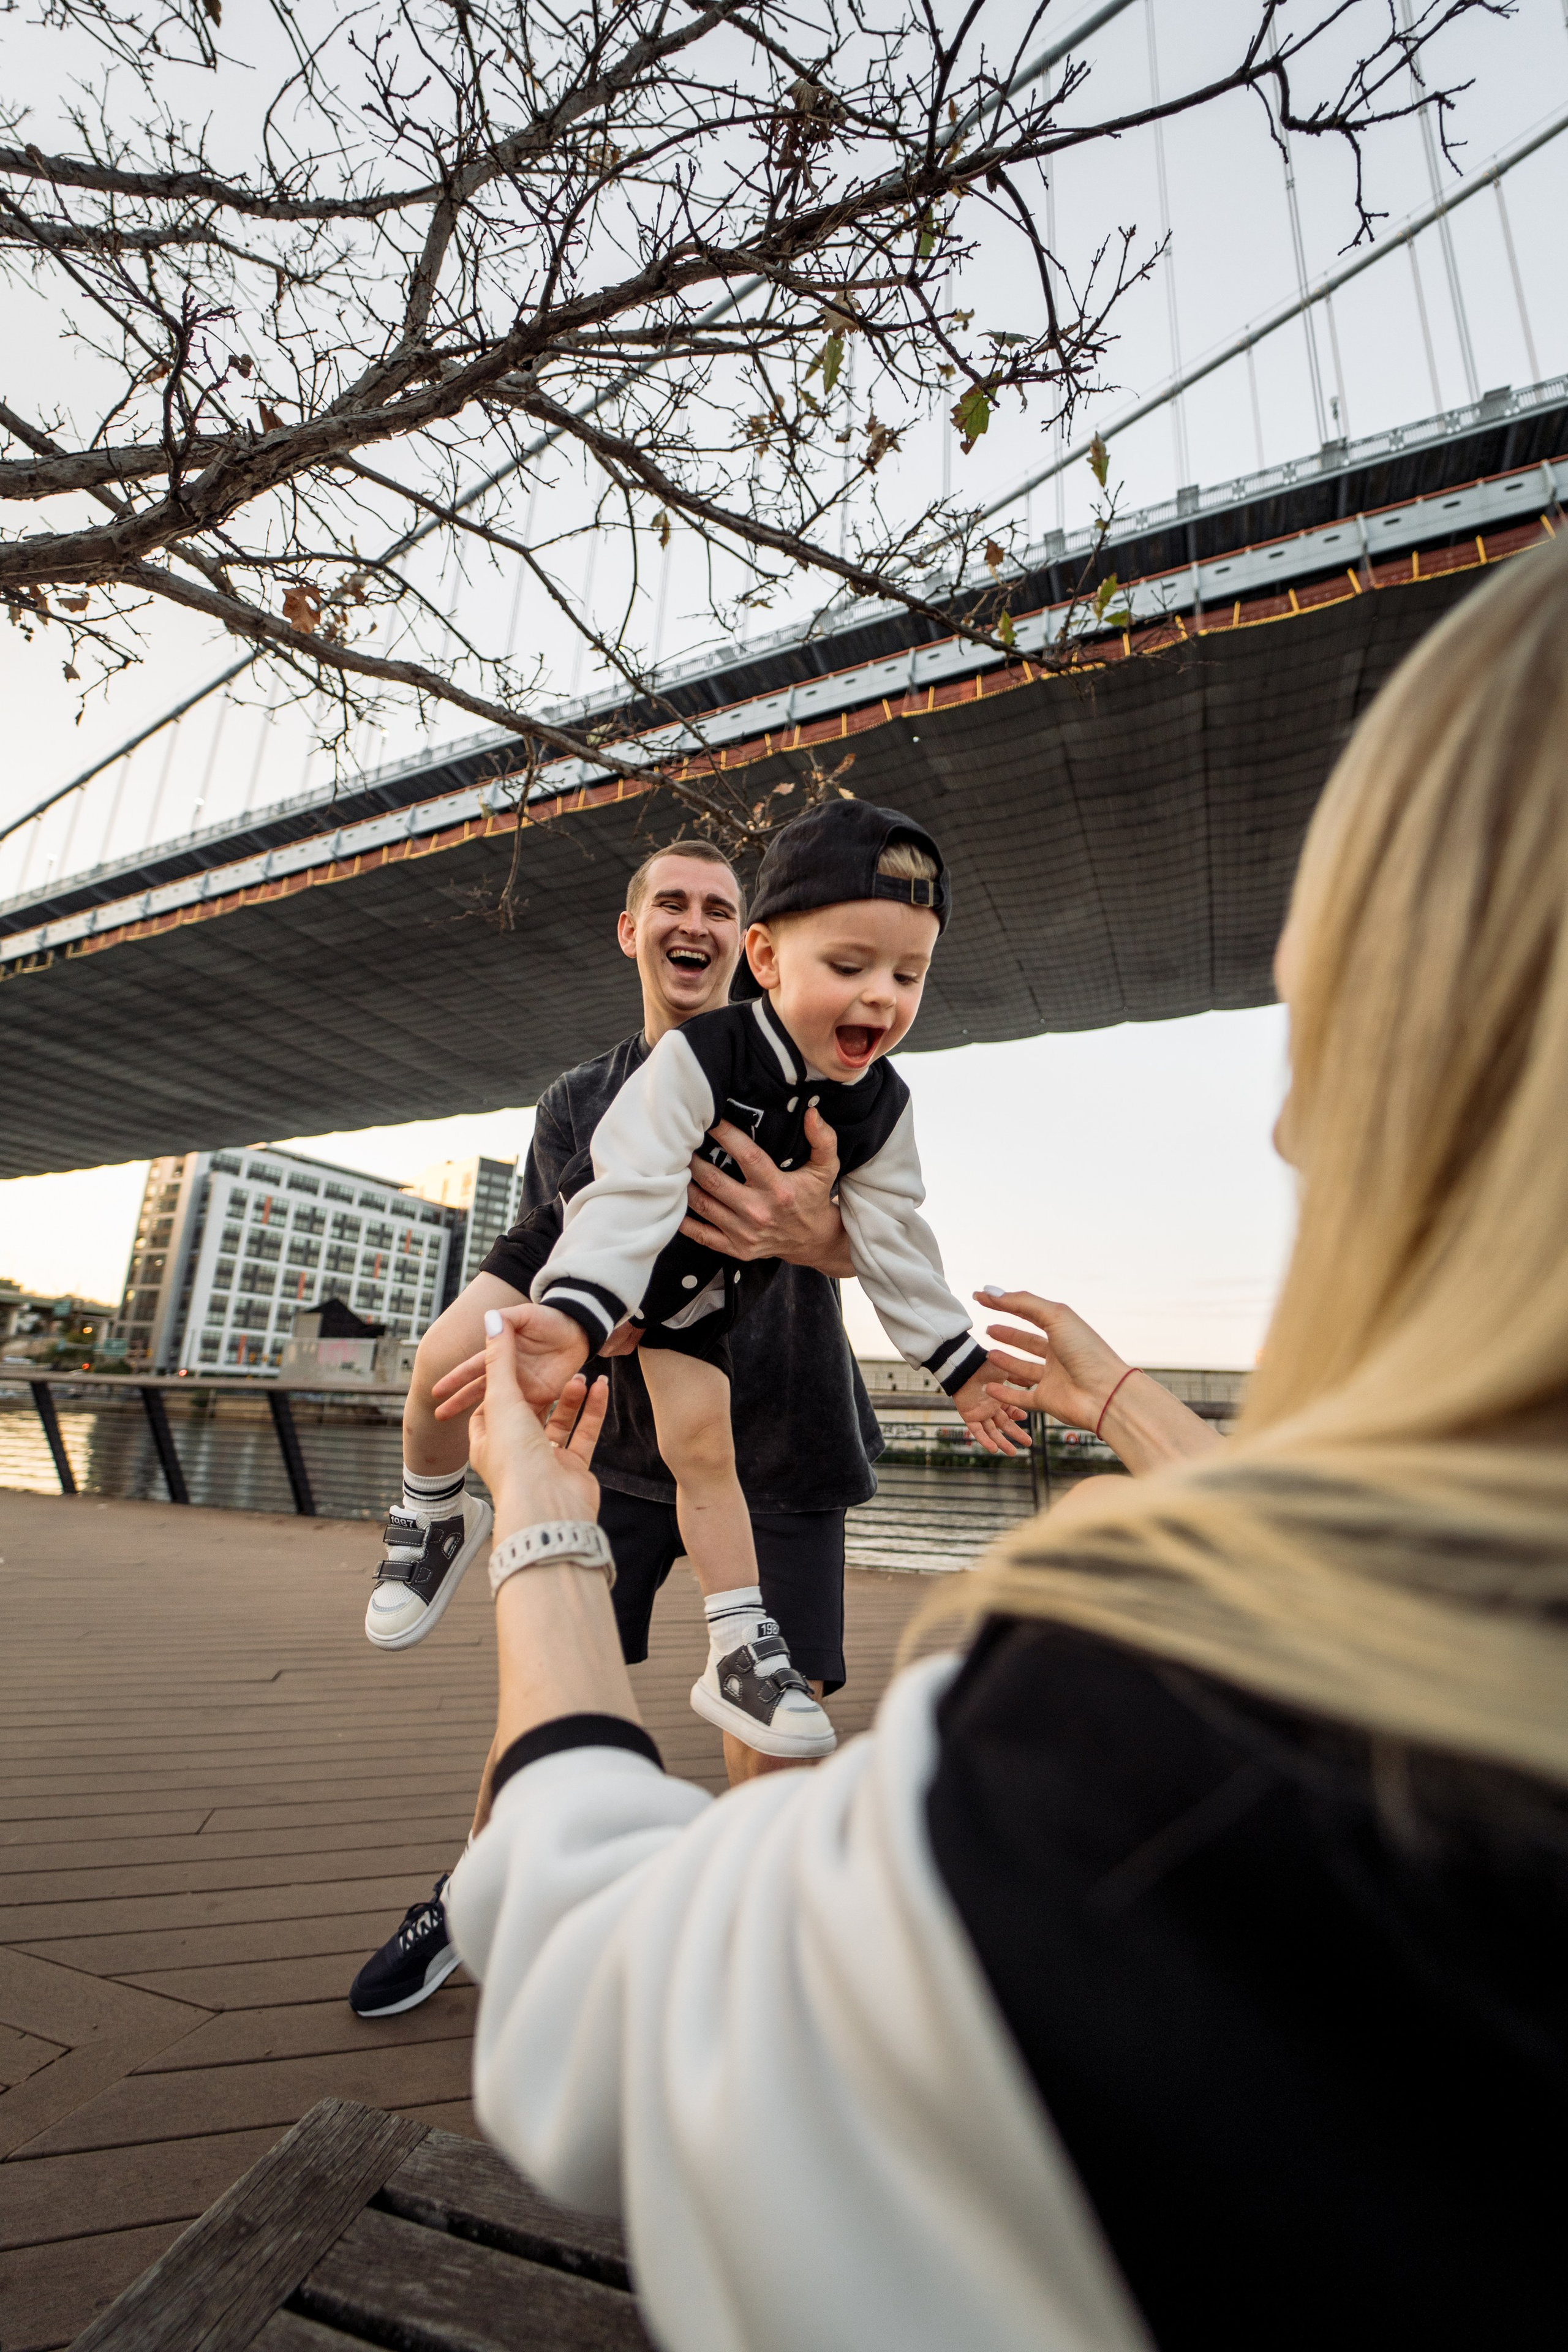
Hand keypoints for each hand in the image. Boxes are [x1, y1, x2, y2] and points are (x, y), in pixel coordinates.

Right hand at [431, 1300, 589, 1421]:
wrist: (581, 1331)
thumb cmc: (553, 1321)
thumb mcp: (529, 1316)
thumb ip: (509, 1320)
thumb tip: (489, 1318)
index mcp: (503, 1356)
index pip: (474, 1369)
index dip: (455, 1380)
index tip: (436, 1392)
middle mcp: (510, 1374)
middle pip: (479, 1391)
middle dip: (459, 1403)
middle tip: (438, 1416)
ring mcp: (525, 1387)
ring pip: (499, 1406)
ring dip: (484, 1419)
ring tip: (468, 1432)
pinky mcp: (543, 1397)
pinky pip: (527, 1413)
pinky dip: (517, 1424)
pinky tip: (505, 1437)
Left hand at [466, 1310, 608, 1543]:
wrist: (547, 1507)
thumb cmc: (515, 1458)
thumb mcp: (502, 1400)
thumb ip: (500, 1360)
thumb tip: (491, 1319)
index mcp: (488, 1441)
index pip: (490, 1405)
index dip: (502, 1380)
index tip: (516, 1355)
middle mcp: (514, 1452)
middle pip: (529, 1410)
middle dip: (544, 1385)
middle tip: (557, 1360)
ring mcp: (544, 1462)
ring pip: (558, 1421)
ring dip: (570, 1397)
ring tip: (582, 1373)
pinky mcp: (571, 1469)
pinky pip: (582, 1434)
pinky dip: (591, 1411)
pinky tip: (600, 1387)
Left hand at [679, 1107, 852, 1275]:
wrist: (813, 1241)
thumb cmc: (814, 1198)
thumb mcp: (826, 1168)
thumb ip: (823, 1139)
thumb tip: (812, 1112)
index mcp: (779, 1189)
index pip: (747, 1156)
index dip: (726, 1135)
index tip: (710, 1118)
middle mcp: (759, 1212)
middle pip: (715, 1182)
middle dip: (694, 1161)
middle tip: (681, 1143)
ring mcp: (746, 1233)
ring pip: (704, 1206)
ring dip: (686, 1185)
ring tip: (675, 1166)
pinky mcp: (737, 1248)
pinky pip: (702, 1236)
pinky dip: (684, 1221)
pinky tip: (673, 1201)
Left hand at [949, 1366, 1030, 1456]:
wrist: (965, 1366)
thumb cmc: (984, 1366)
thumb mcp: (1005, 1371)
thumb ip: (1018, 1378)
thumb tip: (1032, 1381)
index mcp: (999, 1398)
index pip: (1011, 1412)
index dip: (1018, 1416)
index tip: (1025, 1418)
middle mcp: (990, 1407)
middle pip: (1005, 1424)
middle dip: (1016, 1434)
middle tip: (1029, 1443)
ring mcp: (980, 1413)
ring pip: (992, 1431)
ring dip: (1002, 1442)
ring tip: (1013, 1453)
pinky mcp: (969, 1417)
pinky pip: (977, 1431)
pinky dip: (984, 1441)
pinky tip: (994, 1450)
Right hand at [976, 1290, 1131, 1432]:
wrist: (1105, 1393)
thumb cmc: (1086, 1351)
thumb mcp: (1056, 1317)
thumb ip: (1023, 1302)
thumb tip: (991, 1291)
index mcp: (1063, 1331)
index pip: (1029, 1313)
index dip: (1006, 1304)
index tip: (981, 1298)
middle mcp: (1059, 1354)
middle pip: (1028, 1342)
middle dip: (1008, 1335)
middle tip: (988, 1329)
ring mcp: (1053, 1378)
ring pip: (1023, 1369)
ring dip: (1005, 1361)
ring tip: (988, 1354)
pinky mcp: (1047, 1400)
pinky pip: (1021, 1397)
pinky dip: (1004, 1393)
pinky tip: (989, 1387)